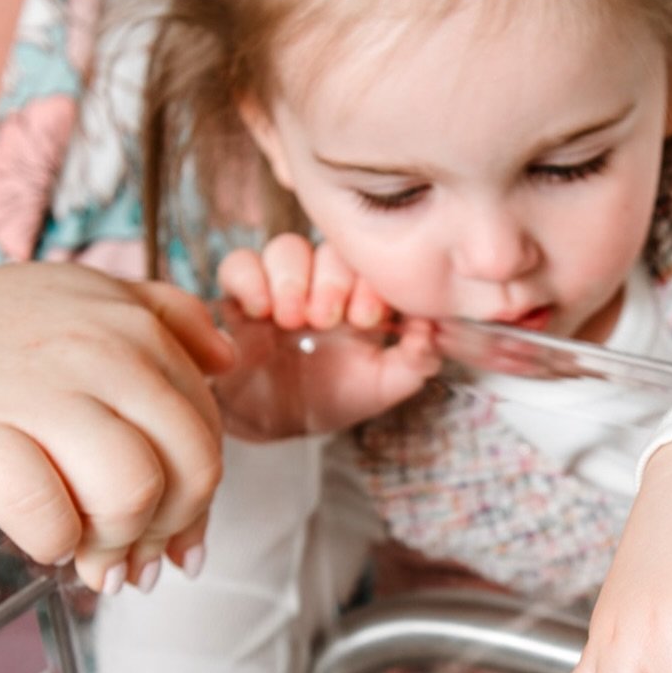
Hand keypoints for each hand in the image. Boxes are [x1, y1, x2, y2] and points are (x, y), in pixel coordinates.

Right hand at [0, 264, 234, 592]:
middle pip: (191, 464)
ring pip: (135, 491)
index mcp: (126, 318)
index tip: (171, 535)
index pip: (208, 427)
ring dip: (113, 540)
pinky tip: (36, 537)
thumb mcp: (69, 297)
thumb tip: (228, 357)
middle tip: (127, 554)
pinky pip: (51, 516)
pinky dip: (52, 543)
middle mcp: (93, 344)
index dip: (198, 498)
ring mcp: (33, 386)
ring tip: (81, 548)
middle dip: (167, 528)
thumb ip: (160, 316)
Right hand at [216, 236, 439, 436]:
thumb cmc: (331, 399)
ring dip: (293, 280)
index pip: (369, 264)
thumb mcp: (380, 387)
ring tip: (293, 320)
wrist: (273, 424)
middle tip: (328, 319)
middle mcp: (320, 284)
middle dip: (332, 281)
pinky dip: (251, 279)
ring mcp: (279, 287)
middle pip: (329, 248)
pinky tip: (261, 312)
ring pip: (286, 248)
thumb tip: (432, 332)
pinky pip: (239, 265)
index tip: (367, 319)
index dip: (370, 282)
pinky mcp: (239, 297)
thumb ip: (414, 362)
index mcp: (358, 297)